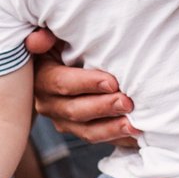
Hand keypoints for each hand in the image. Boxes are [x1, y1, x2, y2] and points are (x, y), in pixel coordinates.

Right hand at [26, 29, 139, 146]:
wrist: (69, 63)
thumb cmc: (66, 45)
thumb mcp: (55, 37)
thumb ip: (45, 37)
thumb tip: (40, 39)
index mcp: (42, 78)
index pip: (62, 84)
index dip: (86, 83)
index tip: (112, 82)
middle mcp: (48, 104)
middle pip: (75, 111)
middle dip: (103, 108)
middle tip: (127, 102)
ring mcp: (64, 121)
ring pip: (87, 132)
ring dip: (112, 129)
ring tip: (134, 125)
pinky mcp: (79, 131)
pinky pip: (101, 140)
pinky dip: (119, 139)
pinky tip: (137, 137)